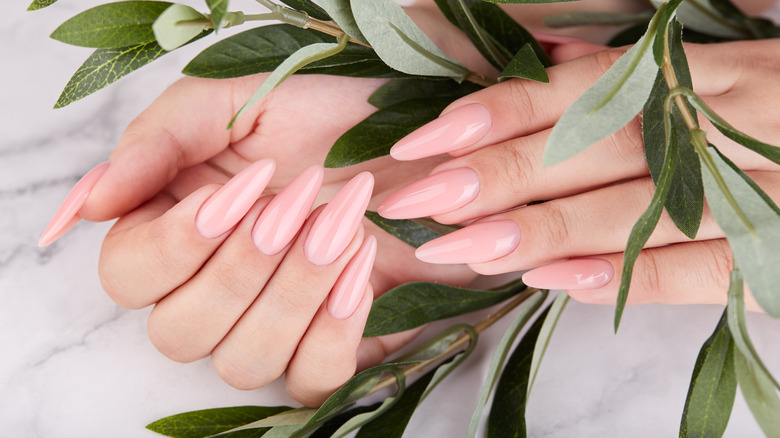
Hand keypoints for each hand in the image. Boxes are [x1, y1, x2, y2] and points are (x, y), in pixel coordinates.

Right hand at [39, 73, 474, 405]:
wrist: (419, 138)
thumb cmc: (328, 116)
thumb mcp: (238, 103)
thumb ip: (158, 141)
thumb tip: (90, 204)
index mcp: (176, 229)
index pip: (128, 277)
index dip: (176, 245)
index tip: (242, 191)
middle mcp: (215, 289)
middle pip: (179, 333)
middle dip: (243, 268)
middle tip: (300, 202)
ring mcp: (273, 326)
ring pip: (243, 362)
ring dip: (293, 293)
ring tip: (342, 226)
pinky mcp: (332, 348)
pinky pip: (311, 382)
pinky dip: (334, 333)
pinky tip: (361, 271)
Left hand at [376, 39, 779, 310]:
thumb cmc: (765, 110)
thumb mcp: (705, 72)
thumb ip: (625, 73)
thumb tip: (542, 58)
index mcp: (696, 74)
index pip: (580, 90)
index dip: (498, 113)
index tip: (424, 142)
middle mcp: (719, 125)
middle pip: (595, 147)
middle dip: (499, 174)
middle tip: (418, 201)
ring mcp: (754, 188)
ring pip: (637, 209)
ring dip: (544, 229)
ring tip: (462, 247)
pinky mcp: (779, 250)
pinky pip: (701, 268)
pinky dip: (628, 277)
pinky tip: (556, 283)